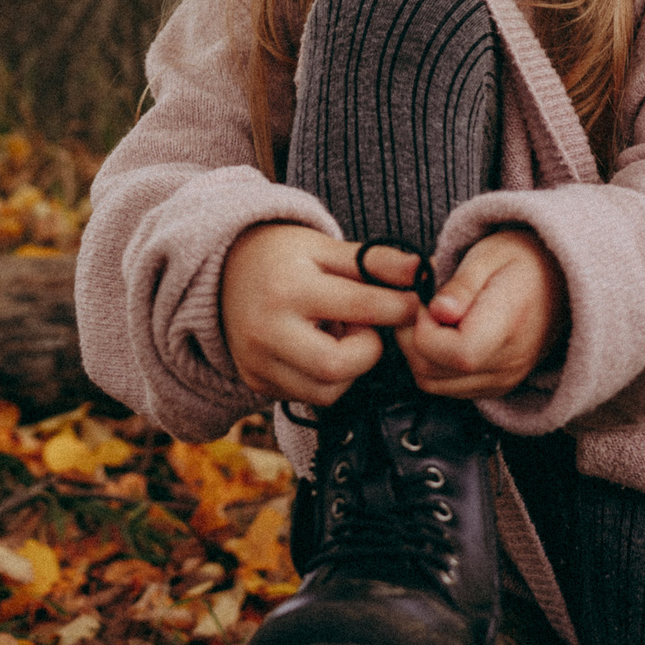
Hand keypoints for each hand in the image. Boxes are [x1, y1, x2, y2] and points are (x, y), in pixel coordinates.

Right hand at [220, 223, 420, 406]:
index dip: (398, 308)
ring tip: (339, 336)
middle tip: (365, 328)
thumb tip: (421, 270)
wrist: (222, 271)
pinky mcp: (256, 382)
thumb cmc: (282, 256)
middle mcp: (267, 331)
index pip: (360, 308)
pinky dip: (327, 379)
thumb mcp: (324, 248)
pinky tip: (320, 348)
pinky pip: (308, 396)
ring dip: (349, 369)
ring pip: (326, 392)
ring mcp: (257, 362)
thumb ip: (374, 260)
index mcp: (288, 288)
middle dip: (368, 351)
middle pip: (337, 367)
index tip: (412, 304)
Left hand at [394, 228, 567, 398]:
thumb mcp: (487, 255)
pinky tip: (443, 335)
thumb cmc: (521, 260)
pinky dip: (433, 364)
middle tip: (423, 306)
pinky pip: (448, 387)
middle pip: (434, 373)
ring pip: (433, 383)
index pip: (457, 354)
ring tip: (431, 319)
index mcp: (510, 326)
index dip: (426, 329)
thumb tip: (437, 311)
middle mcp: (509, 362)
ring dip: (418, 352)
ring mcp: (504, 378)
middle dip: (412, 338)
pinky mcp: (497, 385)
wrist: (559, 279)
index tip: (428, 302)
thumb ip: (460, 285)